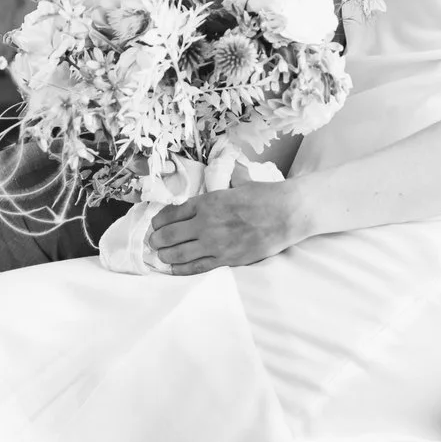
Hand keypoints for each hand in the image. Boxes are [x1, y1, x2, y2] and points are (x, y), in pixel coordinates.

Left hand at [149, 181, 308, 274]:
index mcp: (207, 202)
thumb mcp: (238, 183)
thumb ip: (224, 184)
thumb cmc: (266, 196)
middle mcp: (206, 223)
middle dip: (156, 239)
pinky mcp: (226, 259)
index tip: (156, 225)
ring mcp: (215, 243)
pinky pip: (196, 267)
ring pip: (177, 253)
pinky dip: (180, 269)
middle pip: (168, 235)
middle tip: (153, 242)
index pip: (171, 213)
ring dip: (164, 255)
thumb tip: (225, 172)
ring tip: (161, 255)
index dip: (158, 221)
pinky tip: (173, 269)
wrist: (287, 213)